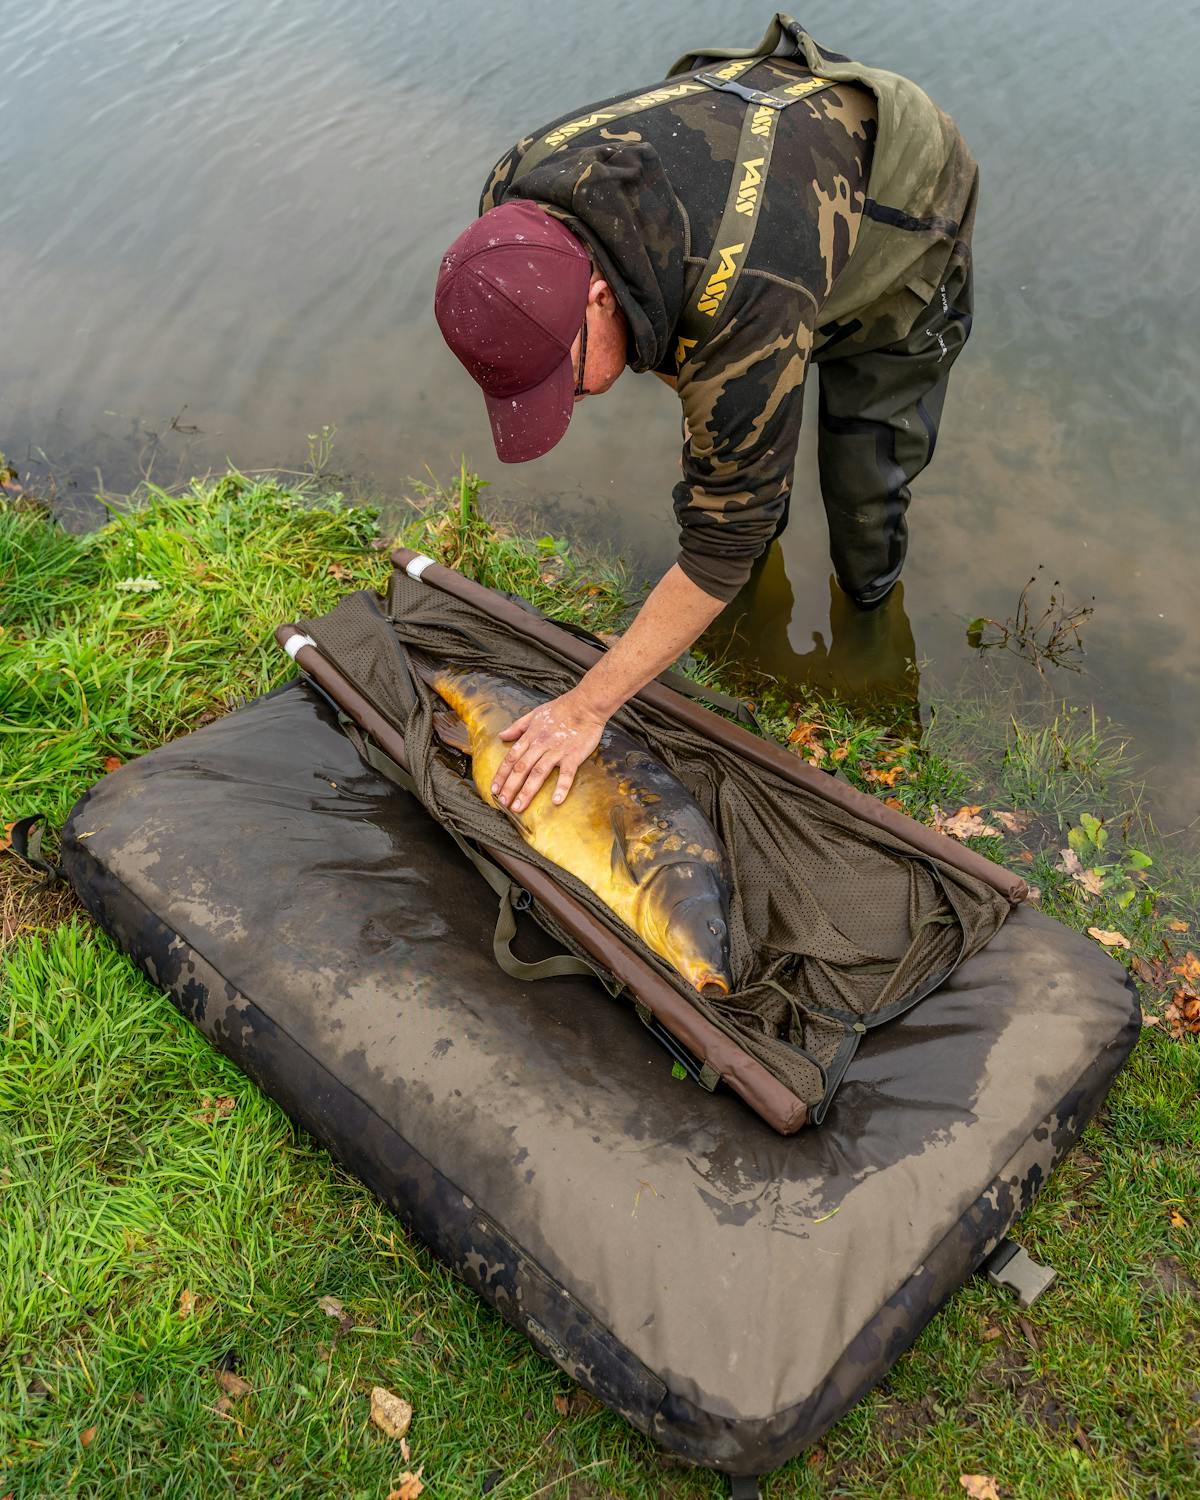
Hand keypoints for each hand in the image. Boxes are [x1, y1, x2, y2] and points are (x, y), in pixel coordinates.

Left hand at [491, 689, 606, 812]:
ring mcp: (557, 752)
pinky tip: (556, 801)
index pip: (511, 759)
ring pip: (538, 773)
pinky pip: (567, 774)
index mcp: (530, 737)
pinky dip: (561, 787)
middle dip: (510, 787)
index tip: (494, 789)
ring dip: (527, 791)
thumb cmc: (561, 708)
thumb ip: (517, 727)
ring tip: (519, 807)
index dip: (501, 775)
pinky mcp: (573, 756)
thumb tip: (502, 736)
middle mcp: (540, 746)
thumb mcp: (534, 714)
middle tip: (503, 803)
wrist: (585, 704)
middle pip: (521, 769)